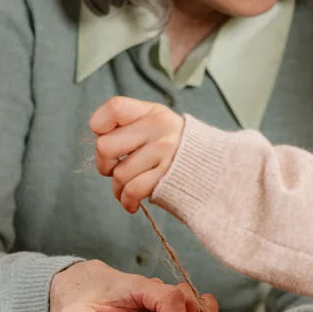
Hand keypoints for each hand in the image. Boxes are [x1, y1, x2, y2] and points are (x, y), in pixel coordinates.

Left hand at [90, 96, 183, 213]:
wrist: (215, 169)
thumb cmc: (177, 149)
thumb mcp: (159, 123)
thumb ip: (131, 125)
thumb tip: (97, 140)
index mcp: (153, 112)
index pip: (115, 108)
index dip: (99, 124)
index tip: (103, 136)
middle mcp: (159, 129)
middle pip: (105, 147)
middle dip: (103, 164)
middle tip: (113, 170)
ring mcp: (164, 153)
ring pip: (119, 175)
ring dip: (117, 188)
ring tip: (126, 190)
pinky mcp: (167, 177)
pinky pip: (133, 191)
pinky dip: (126, 201)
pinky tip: (131, 203)